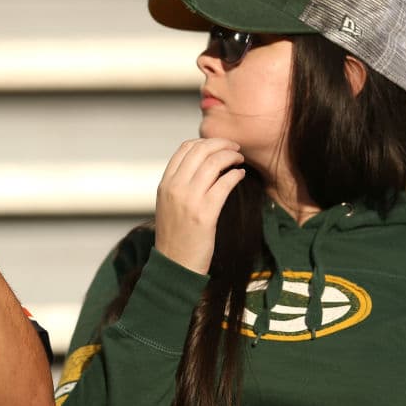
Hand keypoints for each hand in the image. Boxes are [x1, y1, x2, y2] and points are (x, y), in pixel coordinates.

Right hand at [155, 138, 245, 274]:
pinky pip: (225, 183)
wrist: (174, 264)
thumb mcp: (169, 204)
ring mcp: (189, 200)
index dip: (206, 141)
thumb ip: (179, 184)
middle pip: (200, 150)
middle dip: (222, 144)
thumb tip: (202, 164)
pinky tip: (240, 176)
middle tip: (235, 148)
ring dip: (231, 156)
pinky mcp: (205, 213)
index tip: (219, 145)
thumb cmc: (176, 235)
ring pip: (214, 163)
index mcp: (165, 184)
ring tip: (240, 160)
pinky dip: (236, 175)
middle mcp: (174, 188)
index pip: (185, 148)